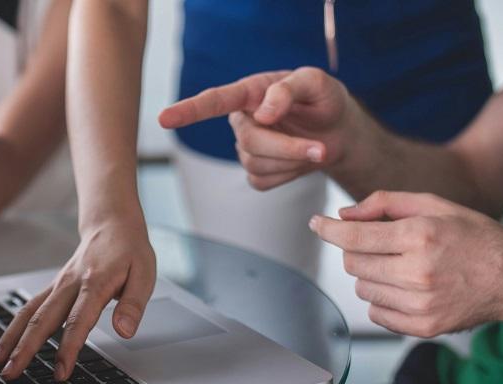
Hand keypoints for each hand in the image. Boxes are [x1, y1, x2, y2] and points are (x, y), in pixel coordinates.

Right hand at [0, 218, 155, 380]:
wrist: (112, 223)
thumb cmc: (129, 250)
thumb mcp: (144, 274)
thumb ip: (133, 304)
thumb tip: (125, 331)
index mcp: (95, 283)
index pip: (78, 321)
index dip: (68, 348)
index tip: (61, 372)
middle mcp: (70, 284)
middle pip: (43, 319)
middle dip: (26, 349)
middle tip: (12, 374)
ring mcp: (59, 285)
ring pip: (30, 313)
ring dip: (12, 339)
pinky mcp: (54, 287)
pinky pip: (30, 307)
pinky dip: (15, 327)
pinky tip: (5, 344)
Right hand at [159, 67, 359, 189]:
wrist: (338, 131)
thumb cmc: (323, 100)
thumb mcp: (316, 83)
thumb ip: (289, 89)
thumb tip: (263, 113)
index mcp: (250, 92)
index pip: (214, 101)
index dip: (188, 111)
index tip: (164, 119)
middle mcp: (242, 120)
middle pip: (249, 142)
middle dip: (287, 148)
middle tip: (320, 148)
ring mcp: (247, 148)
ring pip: (256, 164)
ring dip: (292, 161)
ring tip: (316, 148)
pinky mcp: (256, 172)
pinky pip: (263, 182)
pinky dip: (288, 175)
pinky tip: (299, 162)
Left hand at [309, 191, 502, 336]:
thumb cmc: (473, 237)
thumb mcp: (433, 205)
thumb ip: (384, 203)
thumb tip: (343, 215)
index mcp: (420, 237)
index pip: (354, 237)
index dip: (328, 230)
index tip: (316, 224)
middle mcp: (418, 272)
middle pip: (353, 263)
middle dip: (357, 250)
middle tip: (380, 244)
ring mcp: (420, 304)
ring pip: (361, 288)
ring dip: (370, 275)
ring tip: (400, 266)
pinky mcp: (423, 327)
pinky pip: (376, 313)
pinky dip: (382, 300)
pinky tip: (404, 287)